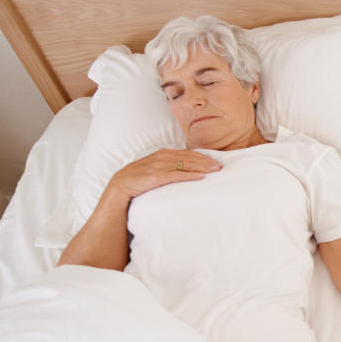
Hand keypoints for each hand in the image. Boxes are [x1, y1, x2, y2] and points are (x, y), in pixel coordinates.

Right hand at [107, 148, 221, 199]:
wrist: (120, 187)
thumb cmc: (139, 180)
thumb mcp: (155, 169)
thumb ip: (168, 166)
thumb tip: (185, 169)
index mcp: (162, 154)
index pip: (187, 154)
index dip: (202, 157)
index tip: (215, 161)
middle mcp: (161, 157)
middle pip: (188, 157)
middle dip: (206, 161)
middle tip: (220, 166)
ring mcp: (158, 166)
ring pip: (185, 164)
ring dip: (201, 167)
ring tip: (215, 170)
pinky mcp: (155, 176)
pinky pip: (176, 175)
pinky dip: (189, 175)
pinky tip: (201, 177)